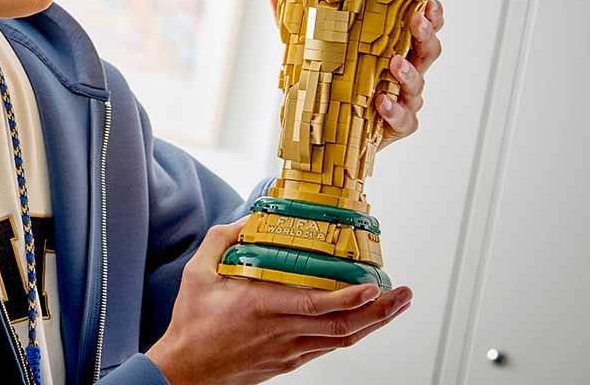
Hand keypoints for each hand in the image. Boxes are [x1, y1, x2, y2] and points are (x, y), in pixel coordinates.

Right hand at [145, 218, 412, 384]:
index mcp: (261, 307)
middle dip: (380, 311)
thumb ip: (223, 240)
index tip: (374, 284)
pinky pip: (327, 347)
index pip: (317, 305)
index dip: (351, 297)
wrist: (186, 370)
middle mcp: (281, 332)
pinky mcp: (287, 362)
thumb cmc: (192, 323)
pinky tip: (361, 321)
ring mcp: (288, 351)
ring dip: (373, 323)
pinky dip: (350, 334)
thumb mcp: (197, 273)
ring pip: (341, 340)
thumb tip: (250, 219)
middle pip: (343, 326)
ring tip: (394, 305)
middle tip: (403, 294)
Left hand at [268, 0, 444, 151]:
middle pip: (428, 50)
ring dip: (409, 72)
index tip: (427, 1)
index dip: (430, 14)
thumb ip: (296, 23)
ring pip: (419, 84)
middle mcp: (404, 71)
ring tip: (394, 64)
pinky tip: (382, 102)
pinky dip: (395, 110)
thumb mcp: (308, 50)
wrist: (322, 132)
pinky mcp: (398, 125)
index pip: (420, 27)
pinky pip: (405, 118)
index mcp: (391, 47)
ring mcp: (405, 99)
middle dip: (426, 34)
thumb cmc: (326, 83)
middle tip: (416, 21)